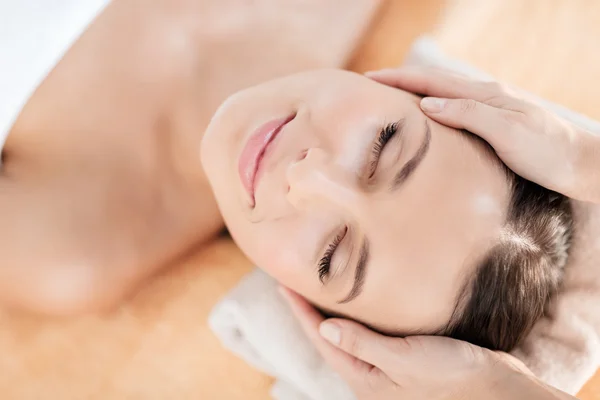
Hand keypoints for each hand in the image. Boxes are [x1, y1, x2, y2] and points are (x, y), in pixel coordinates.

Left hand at [279, 287, 528, 399]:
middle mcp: (370, 373)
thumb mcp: (406, 360)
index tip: (284, 284)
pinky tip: (359, 302)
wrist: (496, 390)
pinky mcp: (402, 357)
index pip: (322, 338)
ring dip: (331, 310)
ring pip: (348, 333)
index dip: (300, 310)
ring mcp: (385, 366)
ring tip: (318, 286)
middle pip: (329, 336)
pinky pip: (368, 333)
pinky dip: (357, 315)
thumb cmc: (453, 378)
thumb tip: (324, 327)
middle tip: (295, 280)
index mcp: (365, 377)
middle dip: (310, 309)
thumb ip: (364, 344)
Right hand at [366, 67, 599, 202]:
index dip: (399, 79)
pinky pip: (452, 108)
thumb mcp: (509, 133)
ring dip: (413, 91)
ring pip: (442, 93)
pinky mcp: (492, 123)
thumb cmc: (548, 152)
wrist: (581, 165)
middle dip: (400, 80)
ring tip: (389, 96)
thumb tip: (427, 105)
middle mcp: (484, 97)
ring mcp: (488, 109)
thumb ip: (469, 115)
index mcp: (484, 95)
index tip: (369, 79)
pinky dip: (429, 105)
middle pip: (433, 82)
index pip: (432, 82)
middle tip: (371, 84)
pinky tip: (425, 115)